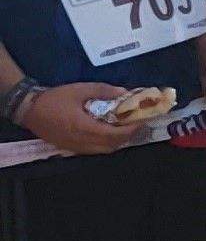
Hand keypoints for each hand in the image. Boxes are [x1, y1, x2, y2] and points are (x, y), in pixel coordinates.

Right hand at [24, 82, 146, 154]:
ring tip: (124, 128)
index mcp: (85, 127)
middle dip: (127, 136)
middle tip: (135, 124)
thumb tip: (124, 92)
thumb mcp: (79, 89)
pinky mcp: (71, 148)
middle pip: (112, 145)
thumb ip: (103, 91)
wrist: (29, 109)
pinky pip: (94, 151)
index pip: (115, 135)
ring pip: (104, 150)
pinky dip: (105, 144)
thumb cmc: (54, 99)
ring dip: (117, 142)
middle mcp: (82, 141)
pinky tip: (108, 133)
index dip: (131, 130)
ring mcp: (76, 147)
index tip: (142, 121)